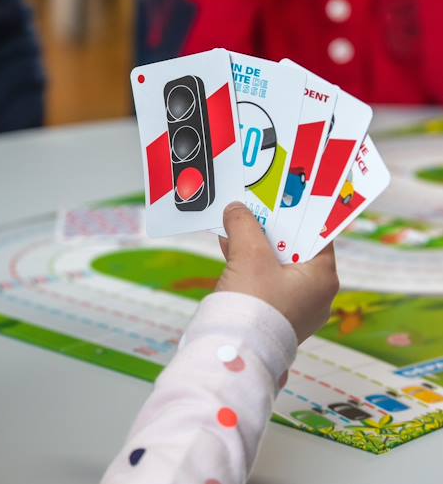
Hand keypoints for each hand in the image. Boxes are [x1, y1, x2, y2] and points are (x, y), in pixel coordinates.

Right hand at [217, 202, 339, 342]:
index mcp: (323, 278)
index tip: (283, 197)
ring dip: (256, 247)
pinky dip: (250, 267)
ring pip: (277, 266)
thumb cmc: (252, 305)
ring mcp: (296, 309)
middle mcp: (315, 295)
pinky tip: (229, 250)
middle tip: (255, 208)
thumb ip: (244, 225)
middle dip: (270, 230)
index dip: (299, 214)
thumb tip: (236, 209)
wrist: (232, 355)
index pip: (318, 235)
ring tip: (236, 226)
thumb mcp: (249, 254)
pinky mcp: (275, 318)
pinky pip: (266, 283)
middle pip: (295, 249)